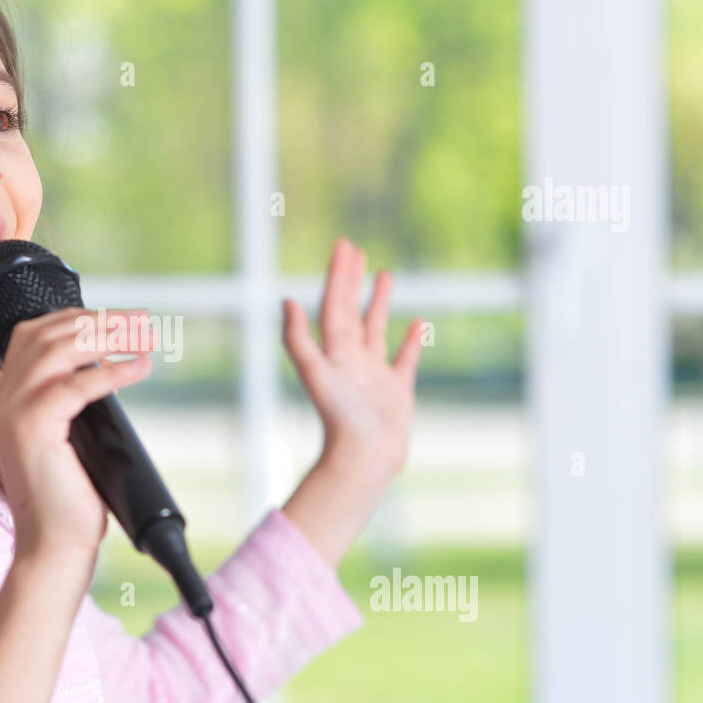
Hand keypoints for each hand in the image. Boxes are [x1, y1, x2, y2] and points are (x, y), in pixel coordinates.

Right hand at [0, 306, 157, 570]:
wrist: (54, 547)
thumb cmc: (69, 503)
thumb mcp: (71, 440)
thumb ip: (76, 402)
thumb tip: (110, 364)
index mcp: (7, 402)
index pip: (32, 337)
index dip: (77, 320)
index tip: (121, 320)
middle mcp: (2, 402)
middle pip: (44, 334)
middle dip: (97, 320)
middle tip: (142, 319)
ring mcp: (12, 414)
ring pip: (55, 349)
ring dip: (106, 335)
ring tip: (145, 335)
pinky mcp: (32, 429)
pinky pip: (75, 385)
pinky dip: (112, 370)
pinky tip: (140, 367)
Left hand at [280, 238, 423, 561]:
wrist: (362, 457)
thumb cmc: (338, 417)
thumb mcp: (315, 371)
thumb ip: (297, 337)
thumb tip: (285, 300)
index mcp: (333, 350)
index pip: (334, 303)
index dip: (338, 274)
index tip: (344, 245)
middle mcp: (351, 357)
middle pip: (351, 309)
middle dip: (352, 279)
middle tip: (356, 249)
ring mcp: (374, 373)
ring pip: (376, 328)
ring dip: (379, 302)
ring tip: (385, 274)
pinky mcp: (396, 390)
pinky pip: (404, 359)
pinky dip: (410, 340)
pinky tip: (417, 322)